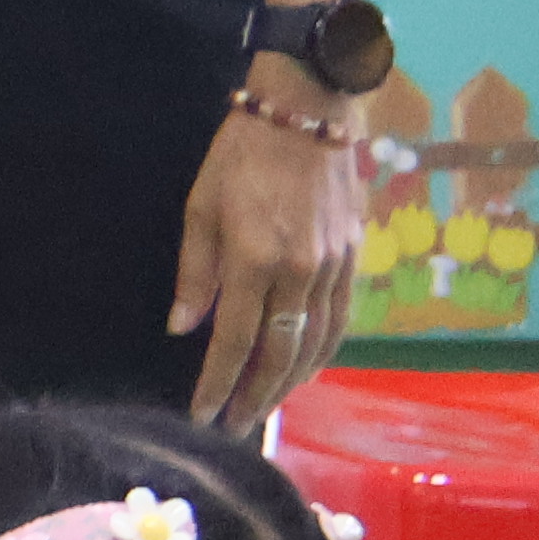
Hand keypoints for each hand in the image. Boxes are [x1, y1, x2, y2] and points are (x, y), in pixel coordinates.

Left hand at [169, 83, 366, 424]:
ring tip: (265, 407)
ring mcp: (334, 267)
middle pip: (281, 353)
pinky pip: (340, 319)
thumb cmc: (240, 156)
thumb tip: (184, 328)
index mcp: (255, 259)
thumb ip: (195, 273)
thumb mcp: (200, 207)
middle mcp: (300, 271)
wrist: (307, 113)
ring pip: (317, 342)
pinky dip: (322, 351)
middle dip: (257, 396)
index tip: (203, 415)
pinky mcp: (355, 257)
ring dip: (291, 382)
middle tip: (236, 427)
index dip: (219, 382)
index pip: (236, 341)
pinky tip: (304, 368)